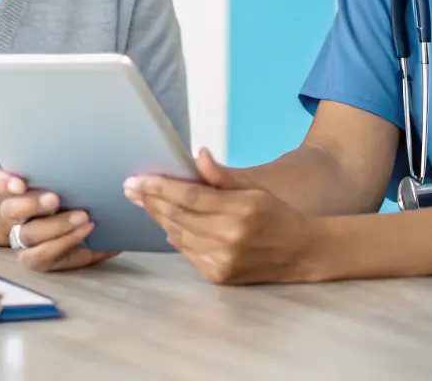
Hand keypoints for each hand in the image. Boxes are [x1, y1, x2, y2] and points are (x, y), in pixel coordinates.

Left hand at [0, 170, 118, 272]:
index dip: (62, 245)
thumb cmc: (65, 223)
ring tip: (55, 198)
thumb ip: (93, 249)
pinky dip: (5, 183)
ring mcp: (10, 208)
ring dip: (33, 206)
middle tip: (82, 214)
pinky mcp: (2, 186)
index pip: (40, 258)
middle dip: (56, 227)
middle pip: (29, 236)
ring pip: (11, 212)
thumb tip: (116, 245)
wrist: (30, 201)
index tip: (90, 227)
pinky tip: (20, 182)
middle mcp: (21, 230)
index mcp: (36, 251)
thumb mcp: (79, 244)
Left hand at [123, 149, 324, 284]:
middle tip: (130, 188)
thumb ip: (223, 175)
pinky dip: (175, 237)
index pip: (189, 195)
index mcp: (239, 209)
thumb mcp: (255, 188)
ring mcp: (222, 260)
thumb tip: (198, 155)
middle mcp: (228, 237)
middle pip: (178, 215)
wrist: (301, 253)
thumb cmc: (276, 214)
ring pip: (178, 234)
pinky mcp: (218, 276)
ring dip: (159, 217)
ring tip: (145, 202)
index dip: (159, 186)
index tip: (137, 179)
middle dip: (151, 200)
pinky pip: (187, 253)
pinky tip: (167, 225)